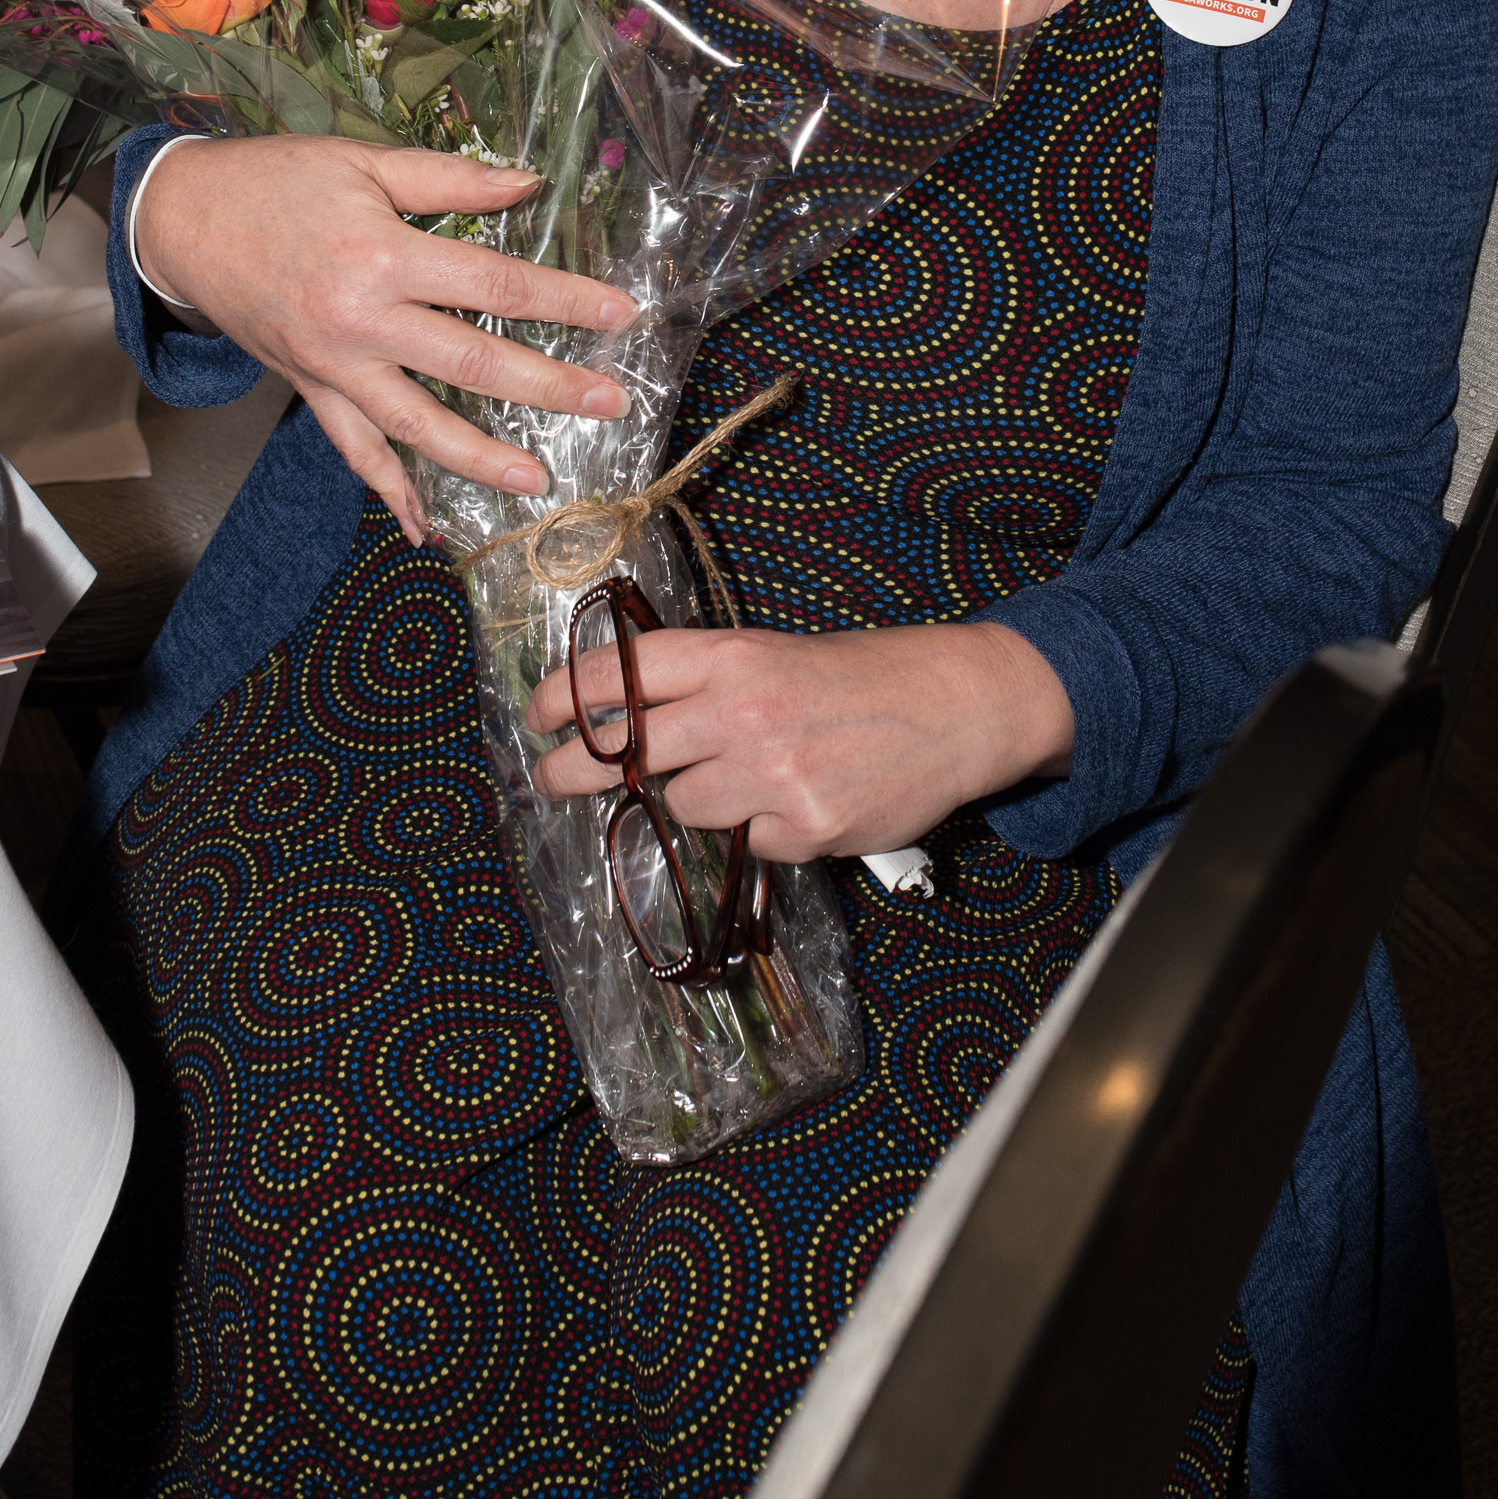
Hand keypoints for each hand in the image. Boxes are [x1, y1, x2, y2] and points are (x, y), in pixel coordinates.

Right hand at [135, 134, 636, 532]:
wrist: (182, 219)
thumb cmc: (277, 180)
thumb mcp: (364, 161)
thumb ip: (450, 178)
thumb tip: (530, 183)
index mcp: (382, 255)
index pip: (495, 284)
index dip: (564, 300)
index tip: (619, 314)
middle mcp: (361, 321)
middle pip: (470, 364)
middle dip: (547, 387)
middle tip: (608, 403)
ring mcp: (333, 366)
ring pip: (417, 425)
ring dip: (480, 458)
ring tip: (536, 480)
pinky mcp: (309, 390)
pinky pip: (353, 451)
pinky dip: (389, 491)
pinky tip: (424, 525)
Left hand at [526, 618, 1073, 863]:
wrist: (957, 706)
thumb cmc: (865, 675)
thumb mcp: (777, 654)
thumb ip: (709, 683)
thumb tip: (634, 719)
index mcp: (732, 657)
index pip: (622, 674)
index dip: (566, 695)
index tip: (539, 714)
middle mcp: (741, 712)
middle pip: (627, 751)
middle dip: (572, 769)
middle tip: (548, 779)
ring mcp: (770, 775)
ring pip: (683, 807)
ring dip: (697, 801)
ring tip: (744, 779)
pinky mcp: (802, 829)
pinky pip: (747, 843)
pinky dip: (763, 830)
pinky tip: (801, 802)